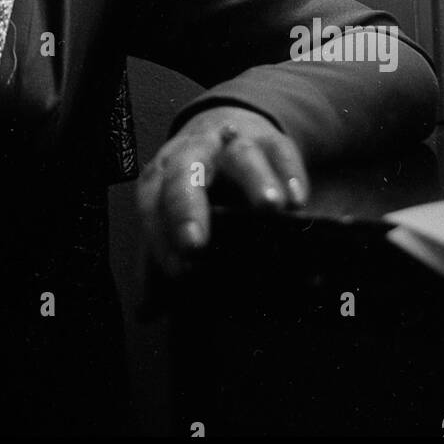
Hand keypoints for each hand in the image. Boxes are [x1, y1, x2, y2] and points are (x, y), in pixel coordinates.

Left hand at [136, 105, 309, 276]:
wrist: (227, 133)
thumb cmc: (198, 190)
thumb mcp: (175, 218)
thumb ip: (161, 261)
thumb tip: (146, 310)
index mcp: (161, 178)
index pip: (153, 206)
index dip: (161, 239)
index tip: (179, 272)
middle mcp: (193, 156)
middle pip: (183, 174)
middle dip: (187, 209)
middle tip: (194, 245)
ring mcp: (233, 146)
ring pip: (240, 156)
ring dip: (255, 180)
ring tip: (271, 208)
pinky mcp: (271, 142)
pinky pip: (281, 151)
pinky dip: (290, 173)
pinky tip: (297, 200)